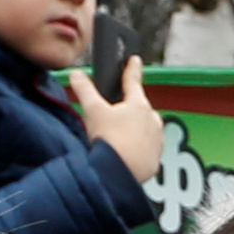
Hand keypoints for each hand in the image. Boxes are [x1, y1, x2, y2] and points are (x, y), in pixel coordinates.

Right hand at [71, 55, 164, 181]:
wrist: (118, 173)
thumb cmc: (109, 140)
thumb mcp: (93, 110)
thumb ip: (84, 90)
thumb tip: (76, 74)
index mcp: (138, 105)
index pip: (134, 81)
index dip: (132, 69)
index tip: (135, 60)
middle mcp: (153, 121)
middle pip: (140, 108)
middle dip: (129, 108)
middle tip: (113, 115)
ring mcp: (157, 140)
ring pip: (146, 129)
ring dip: (134, 129)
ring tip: (117, 137)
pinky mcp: (156, 159)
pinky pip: (147, 149)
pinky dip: (138, 148)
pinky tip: (125, 152)